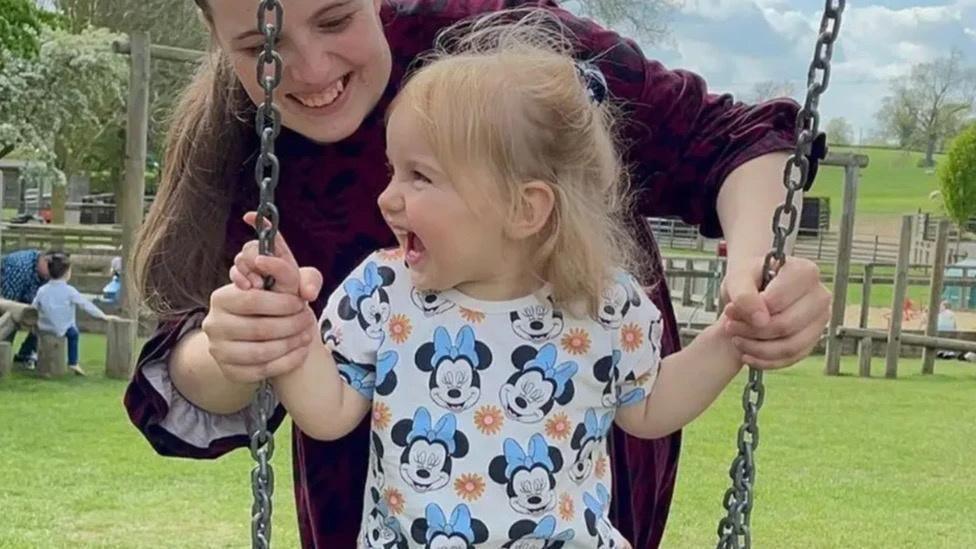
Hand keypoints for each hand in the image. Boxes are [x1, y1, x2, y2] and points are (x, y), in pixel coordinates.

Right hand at [201, 214, 323, 383]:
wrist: (252, 331)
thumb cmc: (269, 301)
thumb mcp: (278, 280)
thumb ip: (291, 274)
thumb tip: (308, 291)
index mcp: (221, 298)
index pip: (252, 300)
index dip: (281, 303)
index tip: (301, 303)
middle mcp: (214, 325)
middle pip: (258, 329)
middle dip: (290, 325)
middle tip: (308, 320)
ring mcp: (219, 351)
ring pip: (260, 353)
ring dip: (290, 344)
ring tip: (307, 335)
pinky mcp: (230, 371)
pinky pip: (261, 371)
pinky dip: (286, 362)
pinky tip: (301, 352)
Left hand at [721, 255, 830, 368]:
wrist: (754, 288)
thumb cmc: (749, 278)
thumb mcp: (738, 278)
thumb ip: (744, 294)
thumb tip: (760, 320)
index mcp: (805, 272)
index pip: (777, 302)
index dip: (749, 311)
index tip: (729, 310)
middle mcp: (819, 296)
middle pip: (785, 326)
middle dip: (751, 331)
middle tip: (729, 327)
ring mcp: (819, 320)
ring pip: (790, 346)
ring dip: (756, 349)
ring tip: (736, 339)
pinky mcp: (812, 339)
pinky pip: (791, 359)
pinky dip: (765, 361)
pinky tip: (746, 354)